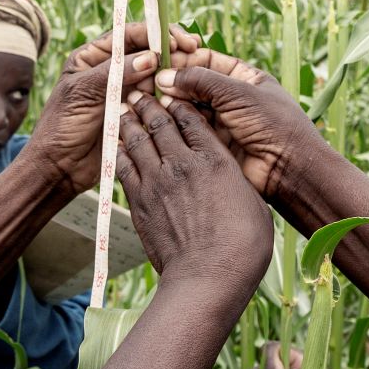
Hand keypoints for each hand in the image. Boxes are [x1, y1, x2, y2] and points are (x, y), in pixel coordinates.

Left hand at [27, 23, 199, 192]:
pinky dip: (171, 95)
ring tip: (193, 73)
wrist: (58, 167)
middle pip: (146, 51)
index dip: (154, 33)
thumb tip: (150, 57)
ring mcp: (124, 91)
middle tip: (194, 54)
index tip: (177, 39)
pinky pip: (157, 98)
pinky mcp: (135, 113)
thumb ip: (115, 73)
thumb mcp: (83, 93)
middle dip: (170, 50)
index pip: (128, 35)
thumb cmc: (61, 127)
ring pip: (155, 74)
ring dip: (173, 72)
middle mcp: (111, 70)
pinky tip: (185, 94)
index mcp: (93, 56)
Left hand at [115, 94, 271, 292]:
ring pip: (138, 139)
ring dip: (129, 120)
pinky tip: (116, 143)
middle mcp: (183, 163)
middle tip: (140, 91)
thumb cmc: (243, 245)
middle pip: (160, 122)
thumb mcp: (251, 201)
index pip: (192, 119)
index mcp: (215, 159)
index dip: (181, 103)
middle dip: (149, 103)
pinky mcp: (139, 201)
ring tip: (123, 107)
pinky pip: (124, 166)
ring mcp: (158, 181)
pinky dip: (119, 150)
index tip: (174, 96)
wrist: (209, 276)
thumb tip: (229, 178)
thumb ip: (234, 181)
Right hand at [155, 51, 317, 200]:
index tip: (158, 60)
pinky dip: (172, 125)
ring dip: (168, 104)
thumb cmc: (274, 125)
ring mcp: (222, 122)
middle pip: (194, 84)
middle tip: (144, 81)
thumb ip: (200, 81)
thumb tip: (164, 76)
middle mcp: (231, 98)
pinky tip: (152, 120)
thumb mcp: (238, 94)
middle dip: (171, 83)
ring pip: (188, 108)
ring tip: (142, 99)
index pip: (206, 60)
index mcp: (244, 78)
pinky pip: (188, 131)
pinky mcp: (213, 145)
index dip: (182, 60)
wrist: (290, 170)